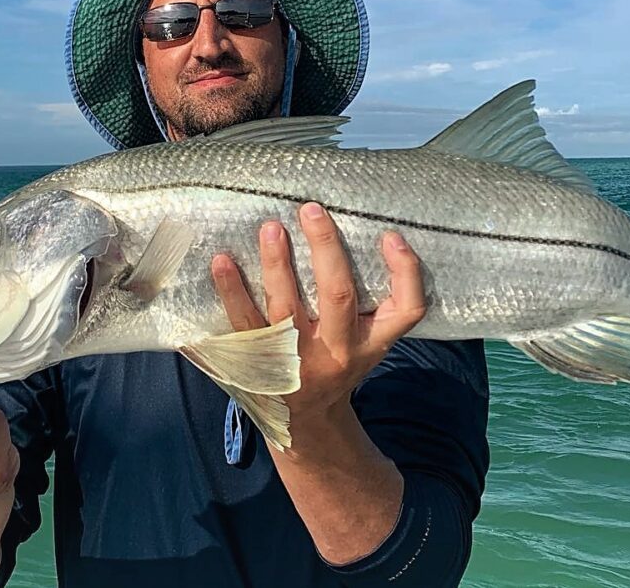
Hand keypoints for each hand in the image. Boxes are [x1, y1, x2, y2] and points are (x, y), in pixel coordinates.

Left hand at [211, 201, 426, 425]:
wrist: (303, 419)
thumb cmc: (338, 363)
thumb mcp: (368, 342)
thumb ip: (374, 302)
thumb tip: (371, 235)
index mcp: (371, 343)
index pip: (407, 309)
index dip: (404, 271)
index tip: (390, 235)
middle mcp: (338, 351)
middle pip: (339, 295)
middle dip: (326, 249)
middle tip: (311, 210)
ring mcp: (296, 359)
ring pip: (287, 307)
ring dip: (276, 264)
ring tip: (270, 229)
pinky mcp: (260, 361)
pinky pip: (244, 323)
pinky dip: (231, 290)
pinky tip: (222, 261)